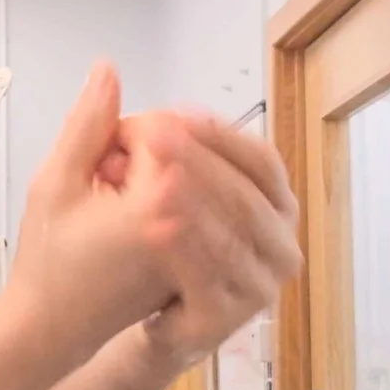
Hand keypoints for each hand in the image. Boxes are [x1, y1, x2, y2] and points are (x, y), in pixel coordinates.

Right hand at [2, 64, 177, 361]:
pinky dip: (174, 199)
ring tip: (119, 210)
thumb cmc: (48, 261)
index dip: (119, 137)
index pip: (161, 127)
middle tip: (107, 192)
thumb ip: (89, 122)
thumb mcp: (55, 181)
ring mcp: (204, 243)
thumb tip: (109, 70)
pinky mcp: (205, 255)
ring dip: (160, 176)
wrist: (54, 329)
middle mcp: (194, 223)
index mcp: (161, 203)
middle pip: (186, 146)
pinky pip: (202, 202)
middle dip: (145, 155)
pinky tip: (139, 221)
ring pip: (196, 171)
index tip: (96, 170)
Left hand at [118, 111, 300, 367]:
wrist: (142, 318)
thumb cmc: (161, 246)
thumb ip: (153, 139)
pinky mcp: (228, 319)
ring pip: (229, 237)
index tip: (177, 114)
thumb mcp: (158, 186)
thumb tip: (110, 70)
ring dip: (193, 205)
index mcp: (275, 205)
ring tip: (153, 181)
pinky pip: (207, 278)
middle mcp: (280, 244)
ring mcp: (260, 285)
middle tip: (156, 137)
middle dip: (200, 164)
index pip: (262, 161)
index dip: (221, 136)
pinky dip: (182, 251)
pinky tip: (151, 230)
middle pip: (246, 197)